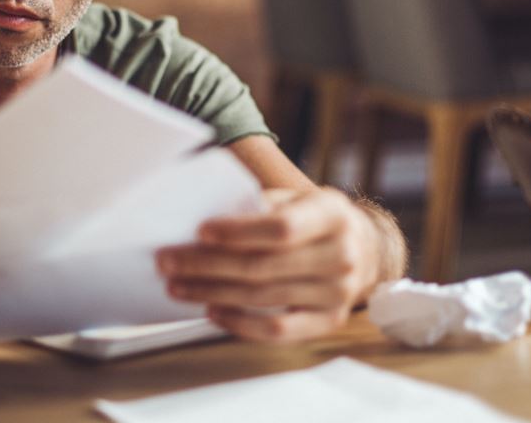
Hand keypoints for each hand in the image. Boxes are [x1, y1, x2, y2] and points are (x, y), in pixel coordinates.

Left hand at [156, 187, 382, 342]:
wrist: (363, 248)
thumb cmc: (314, 218)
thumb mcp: (297, 198)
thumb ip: (260, 204)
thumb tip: (202, 219)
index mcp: (332, 214)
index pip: (280, 228)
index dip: (238, 232)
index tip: (199, 231)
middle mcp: (341, 255)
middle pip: (262, 266)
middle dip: (206, 264)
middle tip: (167, 261)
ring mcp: (338, 294)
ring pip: (262, 298)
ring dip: (211, 293)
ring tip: (177, 285)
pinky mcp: (328, 322)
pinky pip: (277, 331)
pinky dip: (240, 323)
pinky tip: (212, 311)